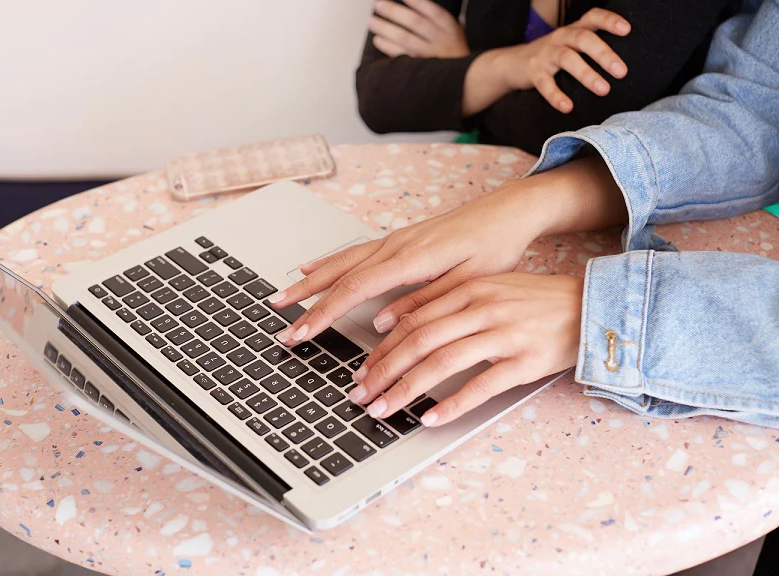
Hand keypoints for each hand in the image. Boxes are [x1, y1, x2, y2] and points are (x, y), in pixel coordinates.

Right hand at [269, 156, 626, 345]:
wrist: (509, 211)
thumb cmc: (495, 246)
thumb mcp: (469, 283)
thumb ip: (425, 303)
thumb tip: (383, 324)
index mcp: (412, 258)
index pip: (356, 289)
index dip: (324, 313)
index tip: (303, 333)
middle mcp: (396, 245)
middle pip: (339, 276)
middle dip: (306, 302)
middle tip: (281, 326)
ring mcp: (394, 240)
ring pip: (342, 262)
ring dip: (309, 282)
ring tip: (282, 297)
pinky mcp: (399, 239)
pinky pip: (354, 252)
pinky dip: (328, 262)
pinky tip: (313, 268)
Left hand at [348, 273, 582, 425]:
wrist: (592, 307)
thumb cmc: (536, 301)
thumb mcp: (490, 289)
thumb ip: (448, 303)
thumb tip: (401, 325)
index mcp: (469, 289)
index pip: (413, 320)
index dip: (383, 348)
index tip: (363, 369)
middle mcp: (482, 308)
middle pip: (419, 341)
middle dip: (384, 371)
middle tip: (362, 394)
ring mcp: (504, 334)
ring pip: (442, 362)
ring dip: (406, 389)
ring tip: (384, 409)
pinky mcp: (524, 361)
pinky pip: (481, 385)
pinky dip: (452, 403)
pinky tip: (431, 418)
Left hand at [368, 0, 468, 58]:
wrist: (464, 78)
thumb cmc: (452, 48)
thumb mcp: (452, 28)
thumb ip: (434, 16)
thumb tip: (410, 2)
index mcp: (449, 27)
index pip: (432, 10)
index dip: (416, 1)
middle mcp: (440, 40)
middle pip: (415, 22)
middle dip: (394, 12)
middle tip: (378, 5)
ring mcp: (429, 55)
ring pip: (405, 39)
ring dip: (385, 29)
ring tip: (371, 21)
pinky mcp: (420, 68)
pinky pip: (401, 56)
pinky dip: (388, 47)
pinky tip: (377, 39)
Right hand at [463, 8, 630, 115]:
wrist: (511, 63)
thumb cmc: (551, 56)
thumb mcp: (570, 45)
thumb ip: (591, 48)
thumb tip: (623, 67)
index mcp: (573, 30)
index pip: (593, 17)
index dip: (609, 21)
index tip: (627, 30)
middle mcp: (561, 38)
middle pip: (583, 39)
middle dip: (604, 54)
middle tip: (622, 72)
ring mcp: (546, 54)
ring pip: (567, 58)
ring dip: (586, 74)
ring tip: (604, 90)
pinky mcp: (533, 72)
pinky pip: (544, 83)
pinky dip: (556, 95)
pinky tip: (568, 107)